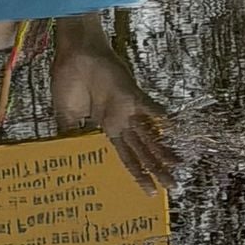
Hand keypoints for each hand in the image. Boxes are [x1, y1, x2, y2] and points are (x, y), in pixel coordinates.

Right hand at [51, 27, 175, 193]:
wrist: (73, 54)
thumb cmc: (68, 81)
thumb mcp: (66, 116)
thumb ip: (72, 135)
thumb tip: (70, 159)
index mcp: (106, 128)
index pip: (126, 157)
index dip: (137, 173)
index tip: (149, 191)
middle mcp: (121, 122)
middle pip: (142, 151)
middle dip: (157, 169)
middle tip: (174, 187)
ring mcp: (128, 109)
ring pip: (149, 134)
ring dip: (163, 149)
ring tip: (178, 166)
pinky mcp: (131, 94)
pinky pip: (148, 107)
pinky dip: (159, 116)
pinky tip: (172, 127)